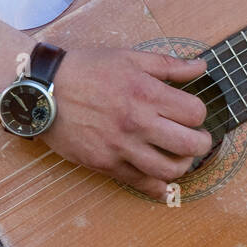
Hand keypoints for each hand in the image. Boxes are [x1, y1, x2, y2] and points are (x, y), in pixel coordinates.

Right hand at [45, 48, 212, 201]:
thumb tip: (201, 67)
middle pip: (190, 145)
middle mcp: (138, 122)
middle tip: (198, 140)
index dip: (199, 114)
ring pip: (170, 170)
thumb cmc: (86, 70)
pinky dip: (158, 188)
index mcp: (147, 93)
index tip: (192, 114)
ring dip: (183, 166)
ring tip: (179, 157)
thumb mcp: (129, 57)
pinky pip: (140, 184)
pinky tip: (163, 183)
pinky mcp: (105, 164)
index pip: (195, 113)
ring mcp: (122, 147)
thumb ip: (169, 65)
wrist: (44, 90)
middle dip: (202, 144)